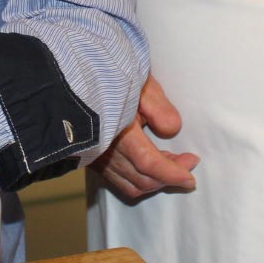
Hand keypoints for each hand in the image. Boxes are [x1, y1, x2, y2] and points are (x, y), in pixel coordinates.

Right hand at [96, 74, 198, 201]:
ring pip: (131, 185)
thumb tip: (172, 131)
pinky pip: (118, 181)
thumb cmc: (108, 77)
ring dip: (155, 180)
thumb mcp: (139, 84)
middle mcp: (104, 151)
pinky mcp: (91, 159)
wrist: (73, 81)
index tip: (190, 176)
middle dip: (169, 177)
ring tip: (171, 162)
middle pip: (142, 179)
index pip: (148, 163)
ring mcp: (95, 158)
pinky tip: (150, 165)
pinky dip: (139, 180)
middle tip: (187, 161)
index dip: (172, 173)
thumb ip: (159, 108)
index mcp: (117, 131)